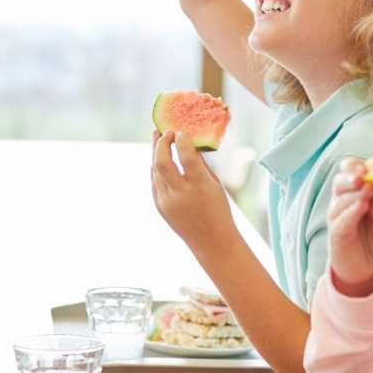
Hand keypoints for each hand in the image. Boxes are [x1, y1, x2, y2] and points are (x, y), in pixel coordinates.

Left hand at [150, 130, 235, 252]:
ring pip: (154, 171)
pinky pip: (154, 182)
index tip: (182, 131)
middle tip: (165, 131)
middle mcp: (180, 195)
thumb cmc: (218, 210)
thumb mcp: (215, 184)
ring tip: (159, 138)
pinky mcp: (159, 207)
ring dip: (156, 153)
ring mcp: (166, 202)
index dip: (182, 141)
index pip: (187, 157)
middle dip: (161, 143)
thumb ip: (200, 163)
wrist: (211, 242)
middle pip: (162, 163)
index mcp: (200, 188)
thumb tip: (189, 141)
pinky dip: (156, 168)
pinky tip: (159, 157)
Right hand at [326, 159, 372, 296]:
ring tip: (368, 192)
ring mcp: (338, 217)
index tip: (369, 166)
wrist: (371, 269)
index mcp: (357, 192)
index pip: (350, 172)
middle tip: (364, 176)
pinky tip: (361, 207)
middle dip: (351, 176)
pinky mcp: (336, 233)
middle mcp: (344, 201)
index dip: (355, 166)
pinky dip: (350, 212)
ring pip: (339, 198)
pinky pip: (340, 220)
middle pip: (340, 181)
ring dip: (354, 193)